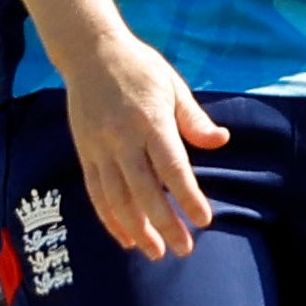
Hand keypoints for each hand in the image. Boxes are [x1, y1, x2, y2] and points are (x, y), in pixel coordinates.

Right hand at [62, 28, 226, 260]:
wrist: (90, 53)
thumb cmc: (141, 69)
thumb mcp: (174, 86)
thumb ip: (194, 119)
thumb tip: (221, 141)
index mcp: (151, 121)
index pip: (172, 167)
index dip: (187, 197)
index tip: (203, 220)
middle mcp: (122, 138)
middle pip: (144, 190)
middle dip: (165, 224)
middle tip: (184, 250)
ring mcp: (100, 148)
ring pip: (116, 198)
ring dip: (136, 229)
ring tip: (155, 252)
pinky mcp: (84, 152)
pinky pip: (96, 192)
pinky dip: (109, 218)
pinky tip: (124, 236)